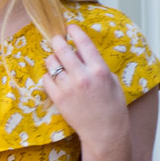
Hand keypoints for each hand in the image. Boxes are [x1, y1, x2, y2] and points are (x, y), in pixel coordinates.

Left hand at [38, 23, 128, 148]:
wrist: (105, 133)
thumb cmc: (112, 108)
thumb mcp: (112, 82)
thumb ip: (97, 66)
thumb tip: (82, 54)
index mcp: (100, 70)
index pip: (84, 44)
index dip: (75, 32)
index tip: (70, 27)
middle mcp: (83, 77)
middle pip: (63, 49)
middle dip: (58, 41)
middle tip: (57, 39)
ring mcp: (69, 88)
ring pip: (52, 63)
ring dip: (53, 59)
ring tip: (56, 61)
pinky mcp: (58, 99)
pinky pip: (46, 79)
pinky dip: (48, 76)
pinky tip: (54, 77)